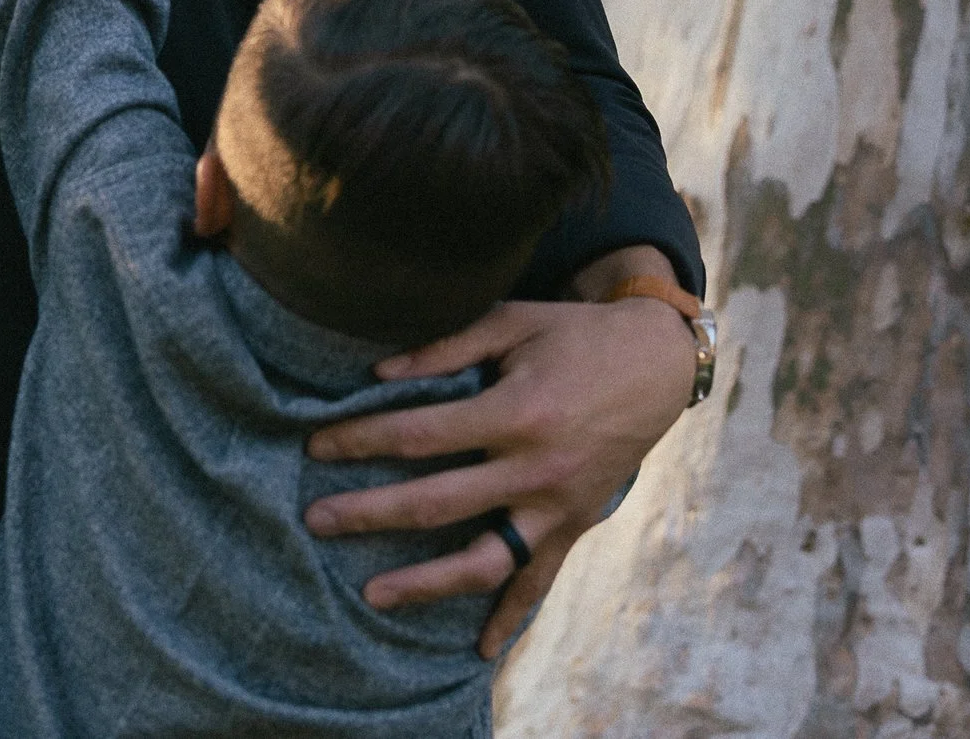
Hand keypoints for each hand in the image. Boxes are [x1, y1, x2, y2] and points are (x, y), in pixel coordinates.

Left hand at [303, 291, 694, 656]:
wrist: (654, 364)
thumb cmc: (572, 336)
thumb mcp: (511, 323)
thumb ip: (445, 348)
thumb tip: (378, 372)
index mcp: (516, 412)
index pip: (421, 436)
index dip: (362, 440)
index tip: (316, 446)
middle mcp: (536, 469)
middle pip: (437, 502)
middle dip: (369, 513)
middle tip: (315, 520)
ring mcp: (557, 506)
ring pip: (485, 560)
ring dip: (427, 582)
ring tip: (373, 594)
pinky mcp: (574, 525)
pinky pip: (539, 579)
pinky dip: (511, 616)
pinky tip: (480, 646)